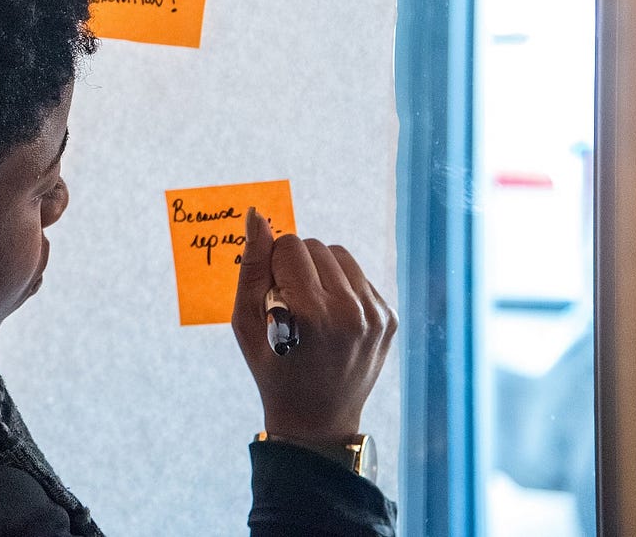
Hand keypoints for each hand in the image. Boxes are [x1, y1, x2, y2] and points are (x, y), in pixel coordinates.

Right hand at [231, 207, 396, 447]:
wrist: (317, 421)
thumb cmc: (272, 367)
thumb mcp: (246, 321)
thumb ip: (251, 266)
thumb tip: (257, 215)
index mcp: (313, 314)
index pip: (290, 245)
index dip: (272, 265)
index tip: (273, 298)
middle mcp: (351, 312)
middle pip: (315, 245)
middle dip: (295, 265)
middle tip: (290, 305)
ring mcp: (375, 316)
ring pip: (339, 254)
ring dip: (319, 270)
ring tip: (310, 306)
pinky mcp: (389, 319)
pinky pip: (359, 276)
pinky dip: (340, 286)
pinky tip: (331, 317)